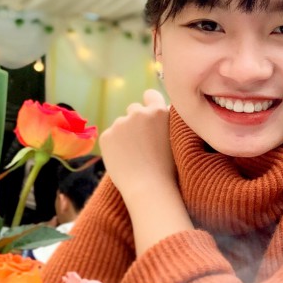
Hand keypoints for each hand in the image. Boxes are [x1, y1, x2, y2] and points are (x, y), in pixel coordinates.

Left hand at [100, 90, 193, 255]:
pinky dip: (114, 146)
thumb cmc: (168, 168)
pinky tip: (124, 160)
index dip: (150, 103)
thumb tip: (161, 110)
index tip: (150, 114)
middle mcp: (138, 113)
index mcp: (158, 111)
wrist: (149, 188)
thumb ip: (166, 121)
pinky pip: (110, 137)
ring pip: (121, 124)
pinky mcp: (106, 136)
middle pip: (134, 109)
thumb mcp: (176, 138)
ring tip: (134, 155)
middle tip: (143, 142)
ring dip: (125, 134)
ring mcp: (120, 123)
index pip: (150, 94)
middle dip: (136, 121)